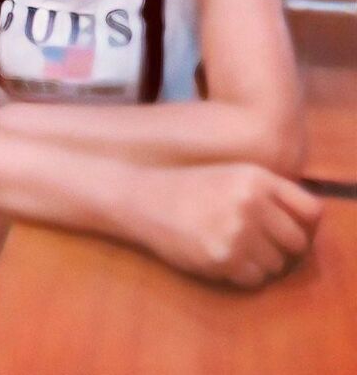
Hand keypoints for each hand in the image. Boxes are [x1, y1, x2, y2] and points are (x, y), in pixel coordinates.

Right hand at [137, 163, 321, 287]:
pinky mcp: (222, 258)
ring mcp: (237, 231)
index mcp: (257, 178)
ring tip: (234, 248)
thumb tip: (305, 225)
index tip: (289, 229)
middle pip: (296, 242)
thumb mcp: (232, 175)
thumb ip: (269, 192)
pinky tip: (221, 257)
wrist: (145, 199)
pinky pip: (254, 280)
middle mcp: (251, 202)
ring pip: (276, 265)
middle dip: (281, 247)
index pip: (311, 210)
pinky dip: (242, 275)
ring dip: (260, 263)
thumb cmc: (191, 188)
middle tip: (258, 243)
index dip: (304, 224)